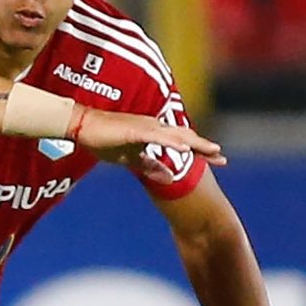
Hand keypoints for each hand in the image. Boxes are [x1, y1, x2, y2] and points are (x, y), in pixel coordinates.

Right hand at [74, 108, 225, 166]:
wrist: (82, 127)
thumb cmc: (103, 140)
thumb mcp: (129, 159)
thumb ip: (150, 165)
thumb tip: (170, 178)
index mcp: (153, 133)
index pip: (181, 142)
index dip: (199, 151)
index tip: (217, 160)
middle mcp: (154, 127)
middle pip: (185, 137)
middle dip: (204, 148)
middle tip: (222, 159)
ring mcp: (146, 127)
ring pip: (176, 135)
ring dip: (195, 143)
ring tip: (213, 151)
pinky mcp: (136, 130)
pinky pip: (157, 137)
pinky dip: (172, 142)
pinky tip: (183, 148)